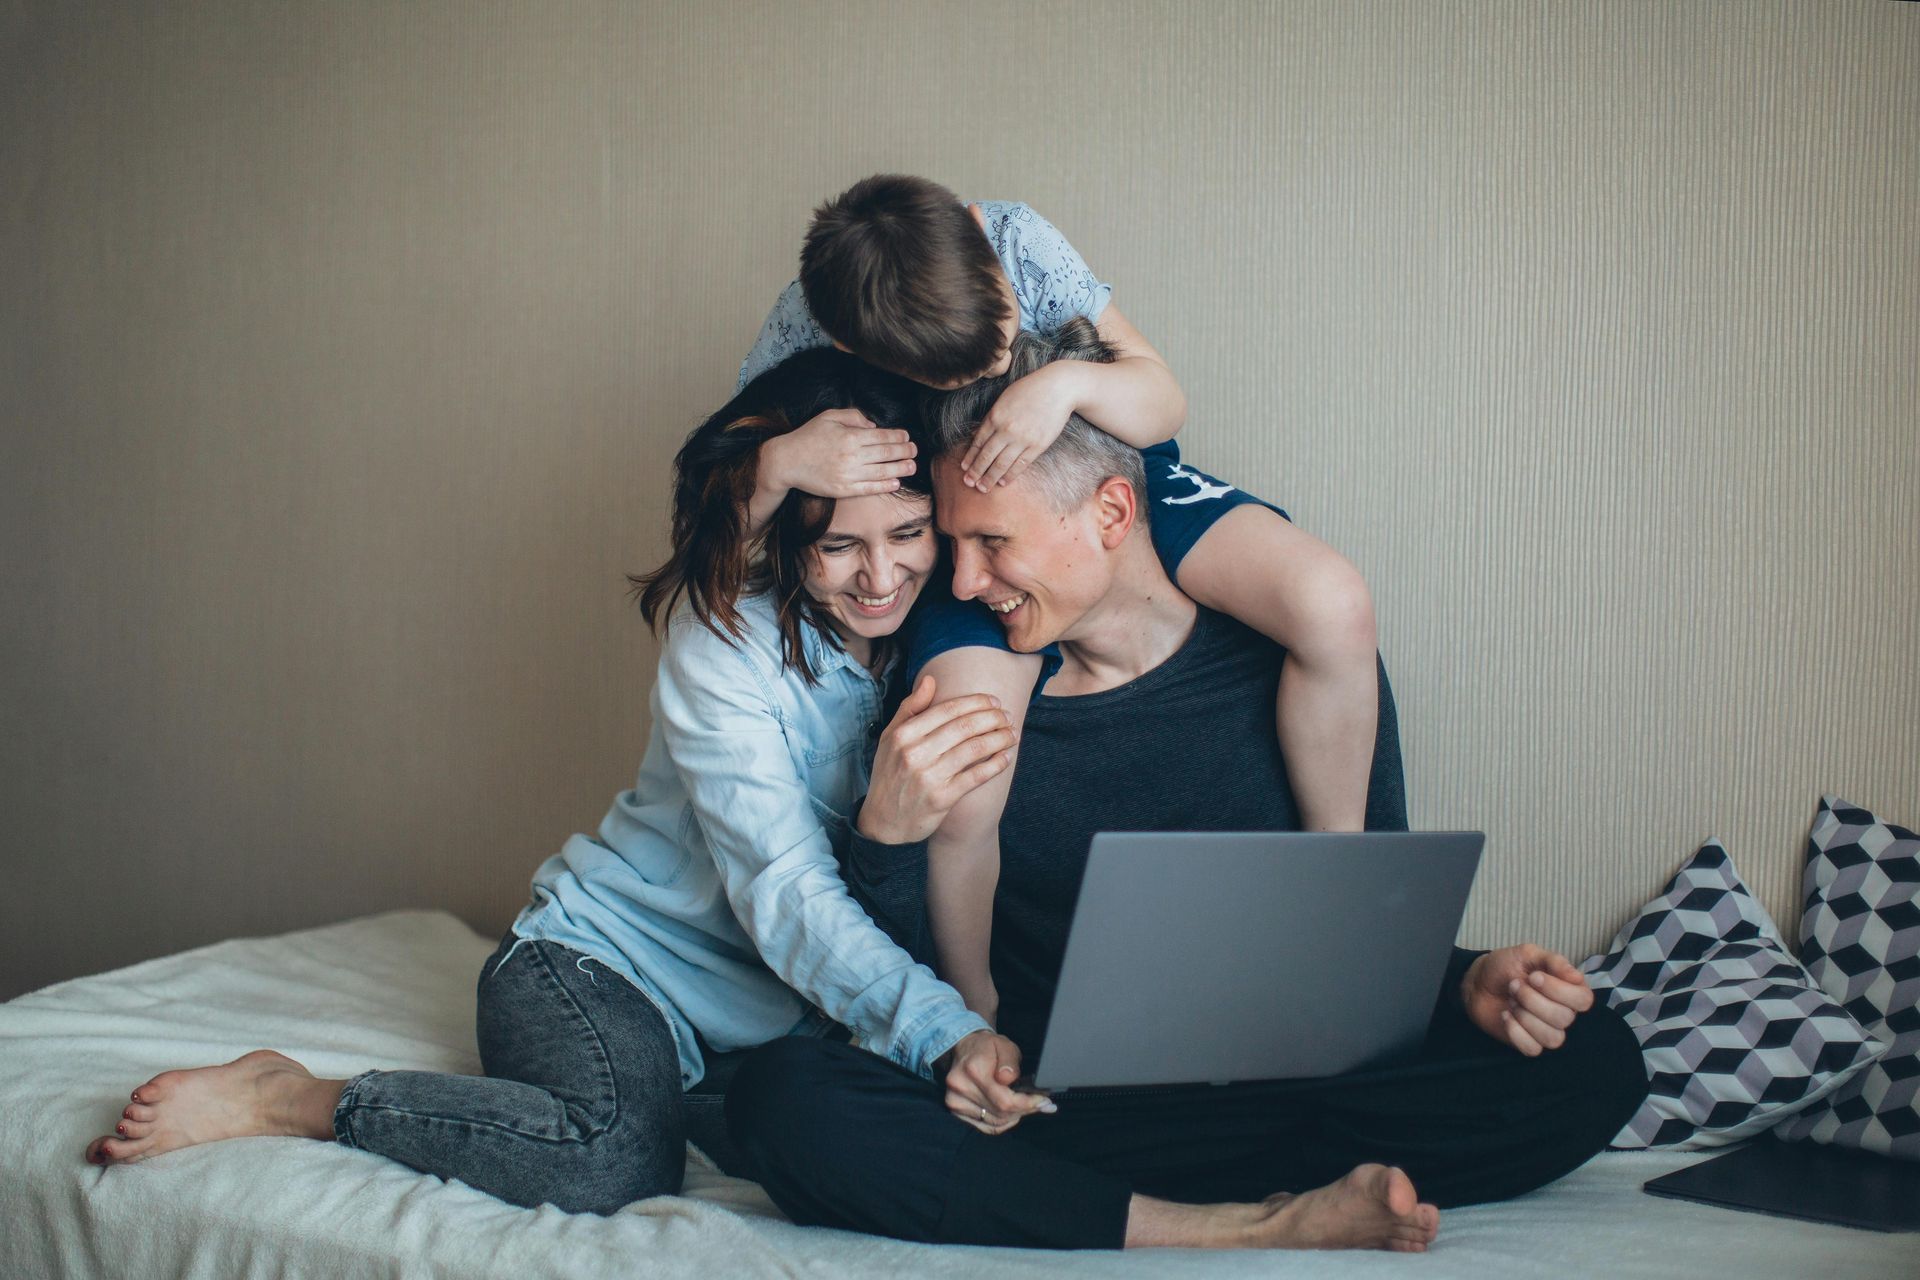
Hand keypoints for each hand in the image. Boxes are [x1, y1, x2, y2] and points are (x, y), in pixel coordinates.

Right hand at [766, 407, 917, 498]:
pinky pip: (869, 488)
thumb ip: (854, 416)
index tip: (906, 437)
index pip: (882, 436)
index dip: (898, 437)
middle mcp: (851, 455)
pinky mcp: (843, 489)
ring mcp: (848, 474)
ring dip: (900, 469)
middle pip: (886, 453)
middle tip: (914, 451)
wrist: (787, 461)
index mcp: (850, 435)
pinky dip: (884, 485)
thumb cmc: (808, 436)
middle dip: (904, 451)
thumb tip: (874, 426)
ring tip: (912, 467)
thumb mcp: (829, 416)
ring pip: (882, 471)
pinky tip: (895, 482)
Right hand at [857, 676, 1015, 845]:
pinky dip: (995, 765)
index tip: (994, 701)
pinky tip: (1005, 757)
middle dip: (993, 718)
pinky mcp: (942, 798)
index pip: (948, 710)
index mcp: (904, 734)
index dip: (976, 702)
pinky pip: (976, 776)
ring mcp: (929, 776)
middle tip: (1007, 716)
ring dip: (999, 738)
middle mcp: (915, 753)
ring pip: (975, 748)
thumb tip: (931, 680)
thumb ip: (910, 708)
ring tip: (1012, 733)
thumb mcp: (890, 738)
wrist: (883, 822)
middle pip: (965, 726)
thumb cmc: (890, 774)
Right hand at [937, 1030, 1052, 1134]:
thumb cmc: (988, 1047)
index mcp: (973, 1070)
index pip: (1004, 1100)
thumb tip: (1009, 1079)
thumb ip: (1009, 1062)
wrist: (966, 1048)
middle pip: (1000, 1114)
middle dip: (1025, 1110)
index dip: (1027, 1104)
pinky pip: (986, 1126)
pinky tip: (1012, 1114)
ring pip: (995, 1122)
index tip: (1044, 1102)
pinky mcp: (956, 1110)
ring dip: (1015, 1117)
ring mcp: (956, 1101)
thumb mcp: (1005, 1046)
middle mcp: (961, 1087)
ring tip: (1027, 1106)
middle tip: (1042, 1104)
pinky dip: (1002, 1123)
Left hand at [959, 363, 1083, 489]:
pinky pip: (1021, 465)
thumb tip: (975, 435)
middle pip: (987, 456)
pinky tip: (1003, 482)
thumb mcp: (1004, 399)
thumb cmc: (1030, 390)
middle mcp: (1006, 429)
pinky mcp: (1038, 446)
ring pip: (1002, 464)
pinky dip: (1010, 475)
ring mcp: (1023, 439)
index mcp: (995, 416)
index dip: (970, 457)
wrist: (1058, 388)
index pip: (978, 442)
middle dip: (976, 471)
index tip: (964, 468)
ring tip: (982, 488)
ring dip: (990, 478)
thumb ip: (990, 418)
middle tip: (968, 483)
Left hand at [1460, 945, 1594, 1055]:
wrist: (1477, 982)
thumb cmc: (1505, 966)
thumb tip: (1577, 976)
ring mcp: (1548, 1030)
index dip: (1559, 990)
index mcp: (1569, 989)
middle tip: (1514, 986)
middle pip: (1565, 1018)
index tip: (1534, 977)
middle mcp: (1564, 1012)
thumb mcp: (1527, 954)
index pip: (1583, 999)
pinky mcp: (1530, 1043)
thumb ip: (1553, 961)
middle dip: (1533, 1000)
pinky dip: (1515, 1031)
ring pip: (1552, 1038)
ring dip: (1525, 1017)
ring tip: (1511, 1001)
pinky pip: (1533, 1049)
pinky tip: (1505, 1015)